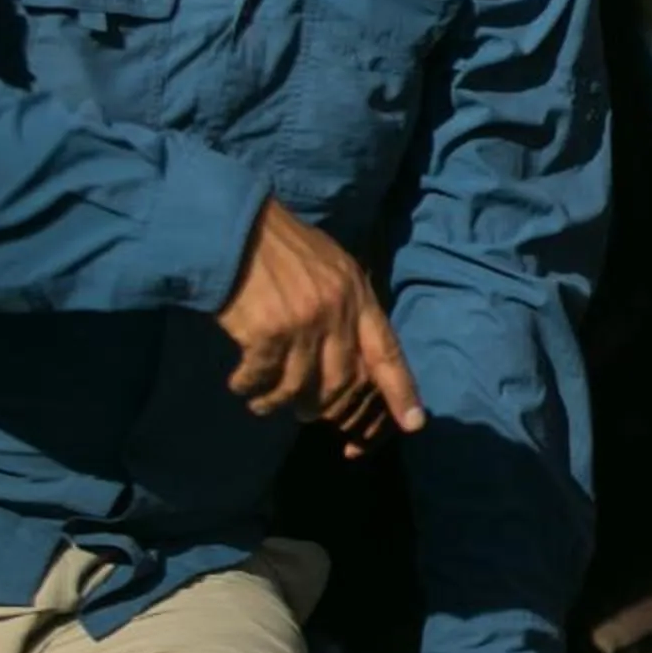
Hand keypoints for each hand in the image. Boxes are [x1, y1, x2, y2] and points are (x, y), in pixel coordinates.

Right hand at [214, 197, 426, 436]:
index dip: (403, 391)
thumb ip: (347, 307)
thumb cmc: (283, 247)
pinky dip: (252, 389)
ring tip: (266, 404)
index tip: (414, 424)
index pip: (388, 352)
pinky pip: (264, 379)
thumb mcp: (332, 267)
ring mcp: (304, 323)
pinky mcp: (268, 332)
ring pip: (304, 387)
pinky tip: (241, 385)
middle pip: (345, 381)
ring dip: (283, 403)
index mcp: (358, 296)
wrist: (237, 228)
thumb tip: (352, 358)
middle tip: (310, 414)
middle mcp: (338, 312)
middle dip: (330, 408)